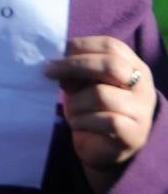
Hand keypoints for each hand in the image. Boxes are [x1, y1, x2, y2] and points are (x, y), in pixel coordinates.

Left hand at [44, 35, 155, 193]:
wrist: (100, 148)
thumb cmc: (89, 108)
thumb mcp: (82, 83)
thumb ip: (76, 69)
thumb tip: (55, 61)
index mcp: (133, 66)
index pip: (111, 46)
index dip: (81, 46)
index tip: (55, 54)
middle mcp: (144, 86)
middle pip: (110, 65)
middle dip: (73, 66)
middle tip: (48, 72)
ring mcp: (142, 111)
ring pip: (101, 94)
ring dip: (75, 102)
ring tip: (72, 110)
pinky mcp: (134, 134)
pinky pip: (104, 121)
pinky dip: (82, 121)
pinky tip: (78, 124)